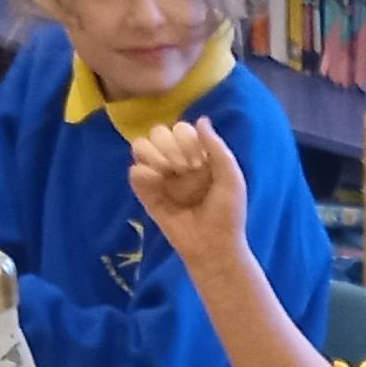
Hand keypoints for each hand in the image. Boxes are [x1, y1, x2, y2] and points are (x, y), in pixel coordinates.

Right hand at [126, 120, 246, 274]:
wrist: (214, 246)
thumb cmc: (227, 214)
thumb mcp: (231, 178)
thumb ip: (217, 147)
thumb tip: (200, 119)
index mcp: (197, 156)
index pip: (181, 130)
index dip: (186, 138)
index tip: (198, 161)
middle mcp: (176, 163)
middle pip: (158, 133)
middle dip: (169, 144)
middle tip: (184, 168)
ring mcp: (160, 178)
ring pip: (140, 147)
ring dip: (152, 154)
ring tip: (167, 172)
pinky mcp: (147, 195)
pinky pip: (134, 172)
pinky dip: (142, 172)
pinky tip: (156, 182)